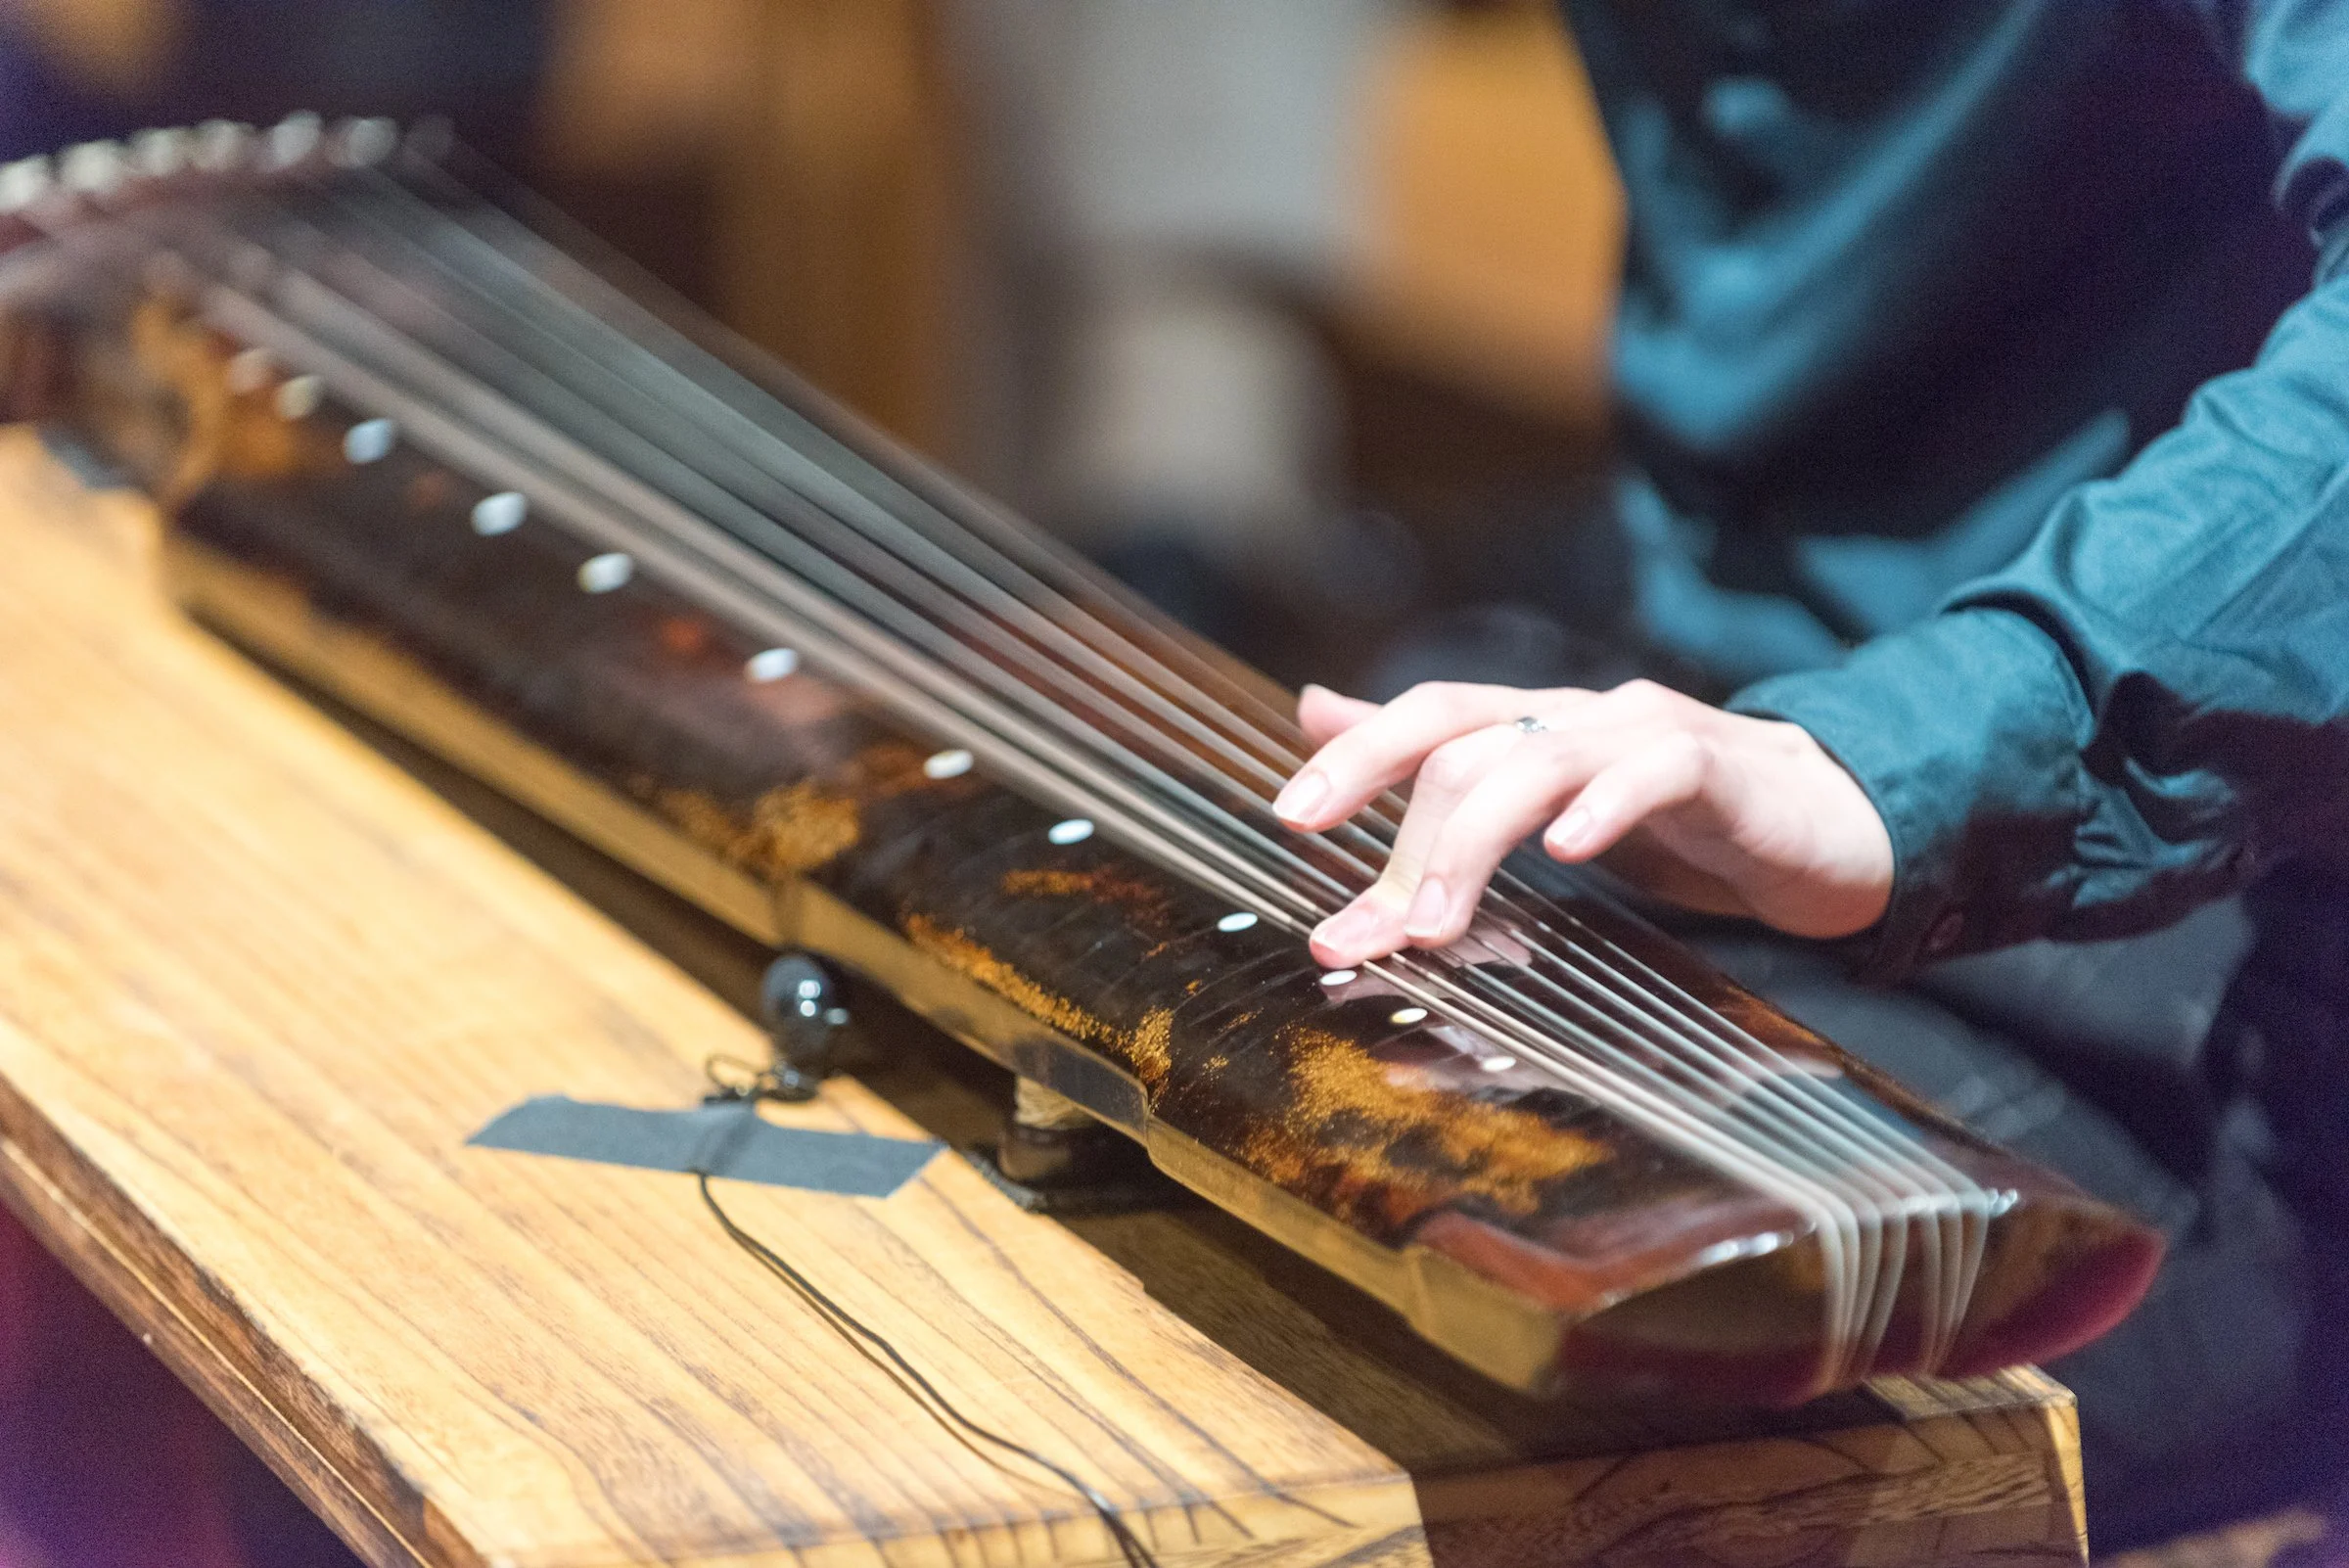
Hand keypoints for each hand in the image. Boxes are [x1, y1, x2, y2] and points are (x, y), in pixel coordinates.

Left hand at [1275, 680, 1894, 966]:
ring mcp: (1652, 737)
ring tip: (1431, 923)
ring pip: (1541, 760)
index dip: (1358, 757)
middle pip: (1468, 747)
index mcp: (1537, 728)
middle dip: (1400, 841)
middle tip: (1357, 931)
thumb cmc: (1684, 820)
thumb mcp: (1547, 798)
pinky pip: (1657, 770)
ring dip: (1473, 843)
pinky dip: (1608, 804)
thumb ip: (1434, 761)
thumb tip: (1314, 712)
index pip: (1431, 717)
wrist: (1837, 824)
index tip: (1291, 818)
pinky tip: (1570, 847)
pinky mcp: (1725, 772)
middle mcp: (1582, 718)